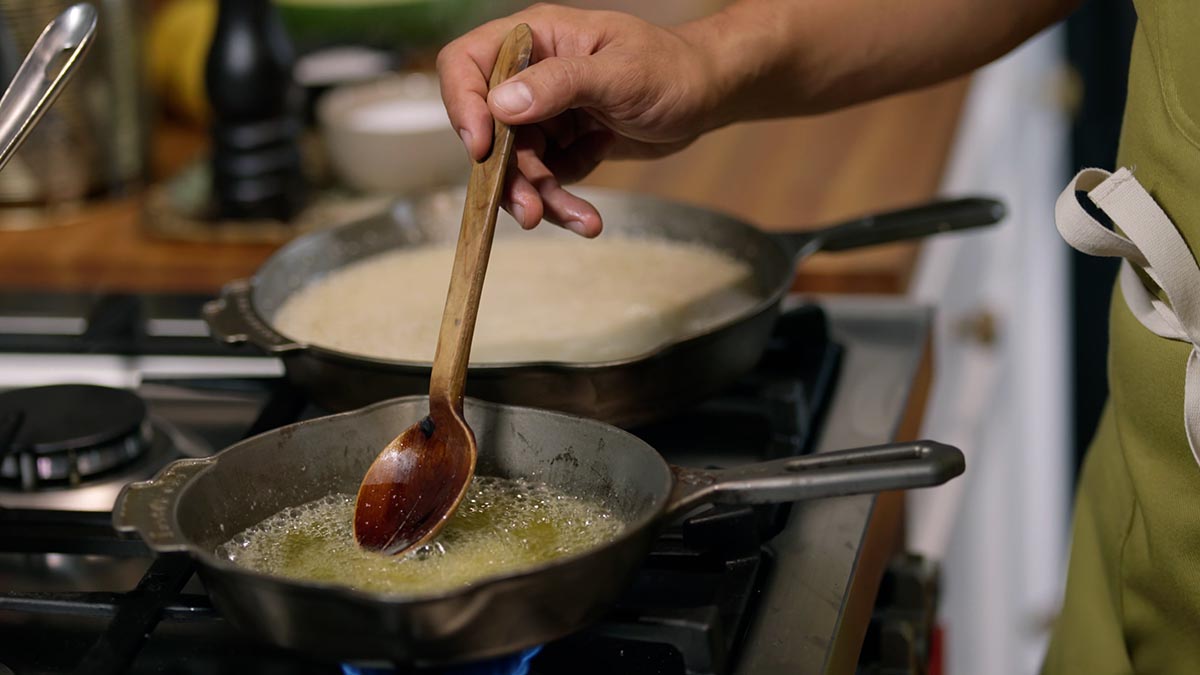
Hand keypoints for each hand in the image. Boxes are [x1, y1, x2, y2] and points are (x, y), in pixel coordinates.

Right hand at [437, 4, 720, 235]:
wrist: (710, 96)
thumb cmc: (672, 69)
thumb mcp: (621, 75)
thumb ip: (561, 84)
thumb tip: (502, 104)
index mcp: (536, 39)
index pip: (466, 63)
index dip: (463, 105)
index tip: (481, 148)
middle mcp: (530, 75)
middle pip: (489, 129)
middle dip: (508, 175)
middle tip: (531, 211)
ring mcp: (545, 113)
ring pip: (516, 165)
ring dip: (541, 198)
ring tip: (579, 221)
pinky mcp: (562, 144)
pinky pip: (546, 180)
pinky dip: (563, 203)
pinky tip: (588, 218)